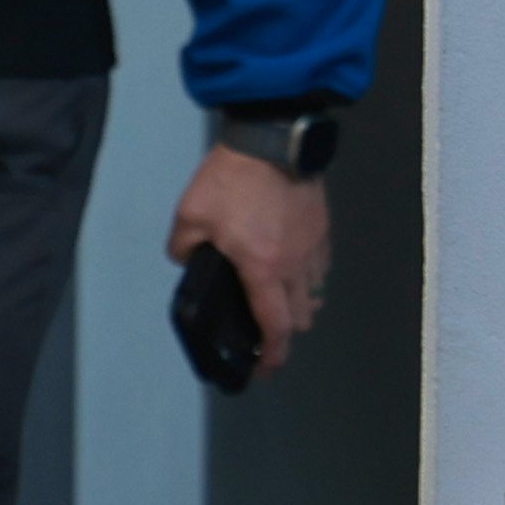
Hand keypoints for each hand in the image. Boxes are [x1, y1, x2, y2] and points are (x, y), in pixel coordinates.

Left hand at [166, 145, 333, 377]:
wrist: (273, 137)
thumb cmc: (232, 177)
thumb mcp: (189, 215)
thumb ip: (182, 247)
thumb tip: (186, 259)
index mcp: (263, 269)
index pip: (276, 326)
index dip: (274, 355)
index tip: (266, 368)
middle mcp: (296, 264)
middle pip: (302, 317)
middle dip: (286, 332)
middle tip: (267, 333)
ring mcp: (314, 245)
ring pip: (315, 292)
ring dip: (299, 304)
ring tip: (278, 300)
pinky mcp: (322, 227)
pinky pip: (320, 265)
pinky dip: (308, 276)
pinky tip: (290, 265)